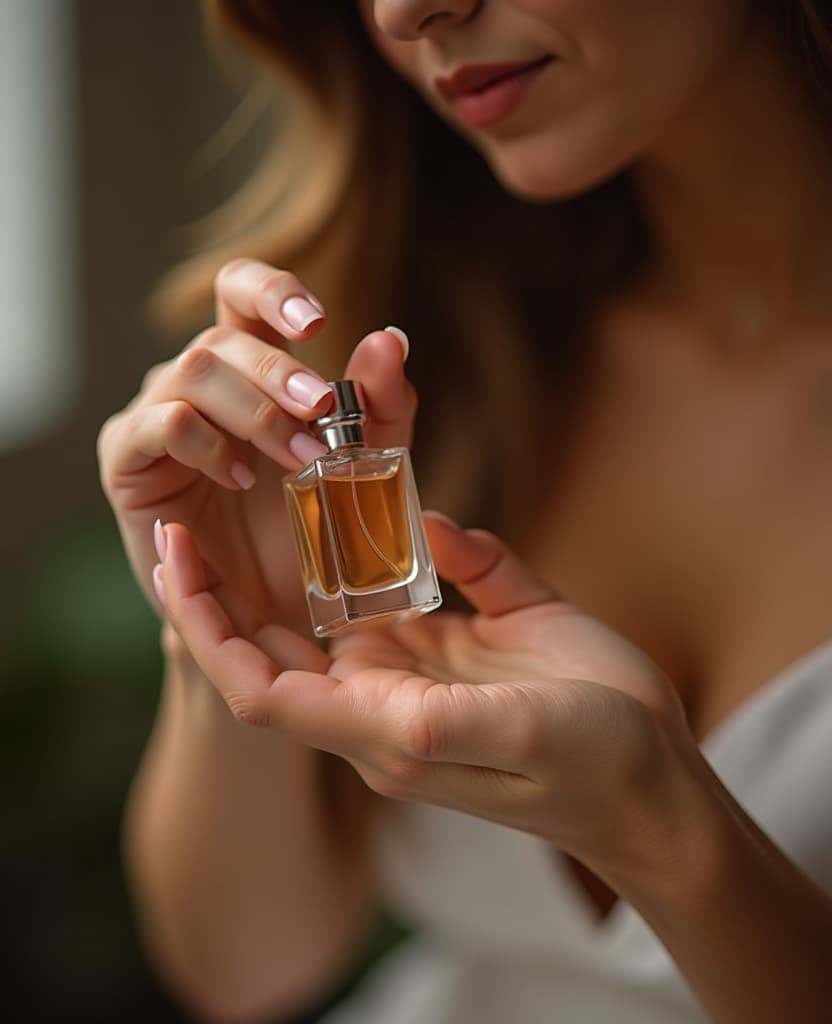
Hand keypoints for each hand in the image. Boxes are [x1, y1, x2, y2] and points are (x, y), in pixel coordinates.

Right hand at [98, 258, 414, 633]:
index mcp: (248, 367)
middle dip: (278, 370)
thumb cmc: (307, 527)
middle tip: (321, 408)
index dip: (273, 292)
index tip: (317, 324)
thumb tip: (389, 339)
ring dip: (253, 411)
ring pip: (192, 371)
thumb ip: (378, 407)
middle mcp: (196, 380)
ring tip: (298, 458)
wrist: (268, 605)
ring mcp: (155, 413)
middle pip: (222, 336)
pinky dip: (206, 444)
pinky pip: (159, 424)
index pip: (242, 294)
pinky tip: (239, 477)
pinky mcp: (126, 457)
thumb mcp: (359, 467)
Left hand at [155, 511, 694, 869]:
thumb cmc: (595, 767)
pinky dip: (384, 535)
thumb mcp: (521, 737)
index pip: (261, 687)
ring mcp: (421, 668)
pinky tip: (374, 493)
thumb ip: (444, 706)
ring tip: (267, 483)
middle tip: (188, 520)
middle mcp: (386, 699)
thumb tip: (399, 626)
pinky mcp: (460, 637)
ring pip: (340, 602)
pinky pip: (410, 578)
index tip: (174, 564)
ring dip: (300, 550)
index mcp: (384, 729)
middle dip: (223, 591)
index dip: (208, 630)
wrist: (653, 783)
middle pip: (280, 646)